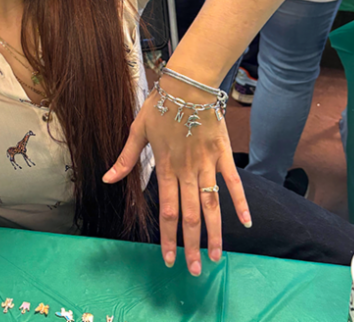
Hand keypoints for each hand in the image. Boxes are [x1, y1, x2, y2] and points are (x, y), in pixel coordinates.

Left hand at [102, 75, 250, 274]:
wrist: (190, 82)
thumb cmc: (163, 104)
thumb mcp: (138, 130)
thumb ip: (126, 158)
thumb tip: (107, 178)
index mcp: (166, 168)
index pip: (168, 212)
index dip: (168, 238)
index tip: (168, 260)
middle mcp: (187, 171)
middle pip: (190, 215)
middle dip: (192, 245)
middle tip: (196, 270)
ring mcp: (207, 163)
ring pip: (212, 204)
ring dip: (215, 232)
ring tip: (218, 255)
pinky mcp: (223, 153)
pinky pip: (233, 181)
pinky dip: (240, 201)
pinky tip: (246, 220)